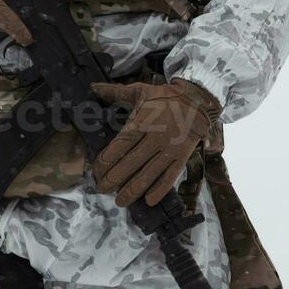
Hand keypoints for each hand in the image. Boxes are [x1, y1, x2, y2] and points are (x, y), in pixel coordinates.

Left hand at [89, 77, 220, 207]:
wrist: (196, 100)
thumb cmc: (164, 97)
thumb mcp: (139, 91)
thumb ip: (115, 92)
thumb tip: (92, 87)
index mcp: (142, 121)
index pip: (121, 144)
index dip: (107, 159)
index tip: (96, 170)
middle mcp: (155, 137)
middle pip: (131, 163)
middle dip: (114, 179)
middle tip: (101, 189)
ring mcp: (169, 149)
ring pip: (148, 174)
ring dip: (132, 190)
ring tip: (120, 201)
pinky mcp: (182, 157)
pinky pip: (170, 177)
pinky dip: (160, 190)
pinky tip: (148, 201)